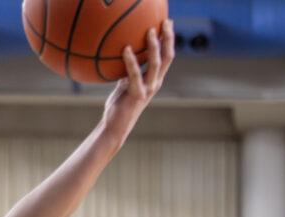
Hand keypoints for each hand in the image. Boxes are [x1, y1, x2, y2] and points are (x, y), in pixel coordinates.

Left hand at [102, 19, 174, 137]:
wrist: (115, 126)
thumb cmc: (120, 105)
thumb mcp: (126, 85)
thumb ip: (129, 72)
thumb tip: (124, 55)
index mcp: (155, 80)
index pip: (167, 57)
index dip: (169, 40)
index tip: (167, 24)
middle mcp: (155, 83)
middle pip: (168, 57)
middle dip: (168, 38)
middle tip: (166, 22)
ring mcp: (148, 89)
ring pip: (156, 64)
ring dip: (154, 46)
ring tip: (150, 31)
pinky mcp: (136, 95)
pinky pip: (135, 74)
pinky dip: (131, 61)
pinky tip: (126, 49)